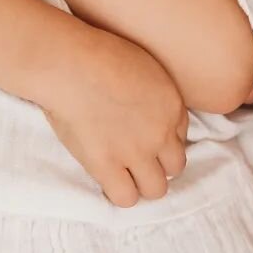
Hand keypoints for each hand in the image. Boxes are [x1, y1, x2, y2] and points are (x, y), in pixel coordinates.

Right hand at [40, 29, 188, 207]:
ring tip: (124, 173)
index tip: (145, 135)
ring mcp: (136, 152)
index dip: (163, 138)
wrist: (71, 65)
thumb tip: (143, 109)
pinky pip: (126, 199)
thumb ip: (152, 93)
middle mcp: (161, 132)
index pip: (181, 136)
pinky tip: (108, 178)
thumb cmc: (99, 54)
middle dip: (159, 163)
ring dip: (143, 183)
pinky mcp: (108, 167)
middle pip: (175, 166)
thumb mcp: (143, 65)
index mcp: (172, 104)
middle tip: (138, 157)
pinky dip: (120, 192)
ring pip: (156, 189)